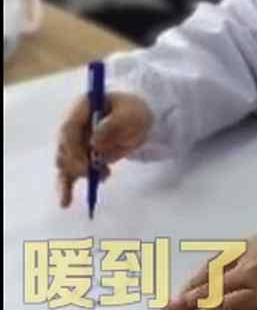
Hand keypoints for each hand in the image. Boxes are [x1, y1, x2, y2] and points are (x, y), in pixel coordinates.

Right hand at [56, 92, 152, 206]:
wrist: (139, 121)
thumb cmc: (135, 111)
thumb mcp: (130, 113)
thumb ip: (113, 125)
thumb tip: (94, 142)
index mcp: (83, 106)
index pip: (69, 127)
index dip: (73, 146)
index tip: (85, 163)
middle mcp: (74, 123)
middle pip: (64, 147)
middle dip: (76, 164)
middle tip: (93, 172)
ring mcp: (75, 141)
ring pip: (64, 162)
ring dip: (79, 174)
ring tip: (104, 175)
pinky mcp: (80, 157)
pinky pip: (69, 172)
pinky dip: (67, 187)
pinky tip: (65, 202)